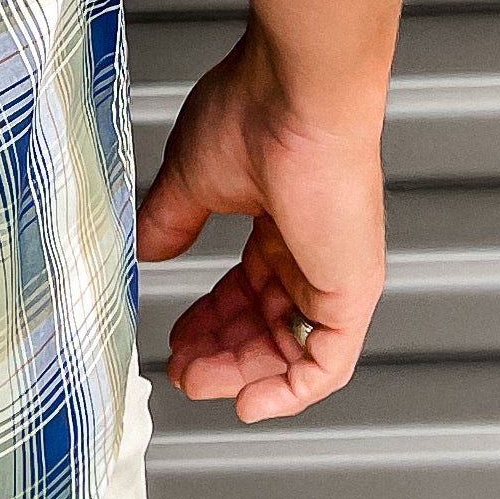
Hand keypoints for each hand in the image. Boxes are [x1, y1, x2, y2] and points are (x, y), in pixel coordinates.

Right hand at [138, 26, 384, 424]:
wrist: (298, 94)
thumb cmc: (253, 111)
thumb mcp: (192, 178)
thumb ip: (171, 220)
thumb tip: (147, 250)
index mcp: (280, 219)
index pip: (248, 289)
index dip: (210, 319)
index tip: (175, 338)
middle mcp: (312, 250)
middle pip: (267, 324)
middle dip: (221, 353)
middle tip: (182, 372)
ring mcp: (335, 273)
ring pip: (292, 348)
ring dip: (243, 373)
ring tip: (198, 382)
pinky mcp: (352, 292)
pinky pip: (327, 362)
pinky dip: (290, 391)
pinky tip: (250, 403)